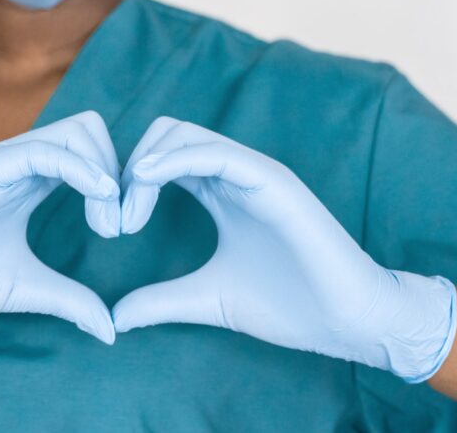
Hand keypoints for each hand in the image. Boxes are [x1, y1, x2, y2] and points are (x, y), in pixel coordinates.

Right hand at [0, 112, 120, 349]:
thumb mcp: (25, 288)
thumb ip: (69, 299)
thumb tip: (111, 329)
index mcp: (27, 183)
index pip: (88, 151)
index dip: (116, 182)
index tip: (121, 228)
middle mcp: (16, 164)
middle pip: (88, 130)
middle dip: (118, 169)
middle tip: (117, 224)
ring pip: (73, 132)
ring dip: (105, 170)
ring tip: (107, 223)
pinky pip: (42, 152)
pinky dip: (80, 169)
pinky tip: (97, 200)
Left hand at [113, 117, 456, 382]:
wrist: (347, 322)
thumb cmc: (288, 305)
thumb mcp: (207, 298)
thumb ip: (161, 301)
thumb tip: (115, 318)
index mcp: (219, 191)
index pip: (160, 158)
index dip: (127, 182)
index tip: (109, 224)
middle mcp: (233, 173)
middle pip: (163, 135)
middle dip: (128, 169)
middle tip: (112, 220)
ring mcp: (254, 172)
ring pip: (183, 134)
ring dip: (144, 165)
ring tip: (128, 215)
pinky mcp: (272, 180)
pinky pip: (215, 153)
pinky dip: (174, 160)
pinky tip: (146, 181)